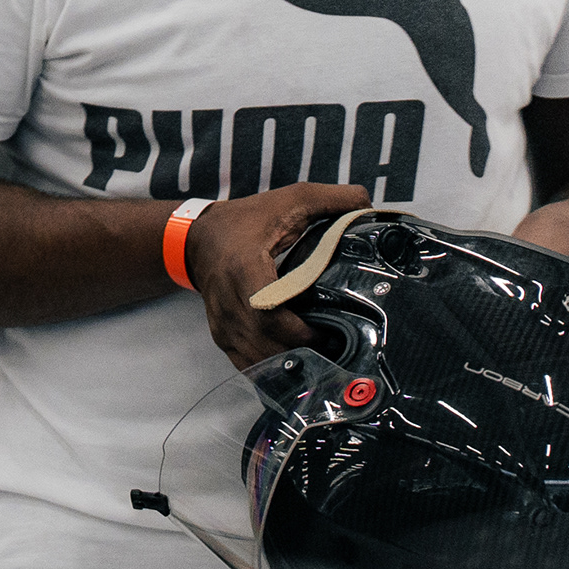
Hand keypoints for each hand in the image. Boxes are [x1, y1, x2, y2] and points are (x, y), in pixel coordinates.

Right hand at [188, 182, 370, 367]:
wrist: (196, 238)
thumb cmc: (245, 220)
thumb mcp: (290, 198)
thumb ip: (333, 198)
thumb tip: (372, 207)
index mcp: (243, 269)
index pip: (267, 311)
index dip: (299, 329)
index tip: (330, 332)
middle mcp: (228, 302)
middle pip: (265, 343)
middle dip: (304, 353)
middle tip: (340, 352)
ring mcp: (222, 323)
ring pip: (256, 360)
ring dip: (290, 365)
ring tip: (324, 361)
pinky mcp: (222, 336)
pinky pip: (247, 364)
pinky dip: (273, 369)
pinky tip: (298, 366)